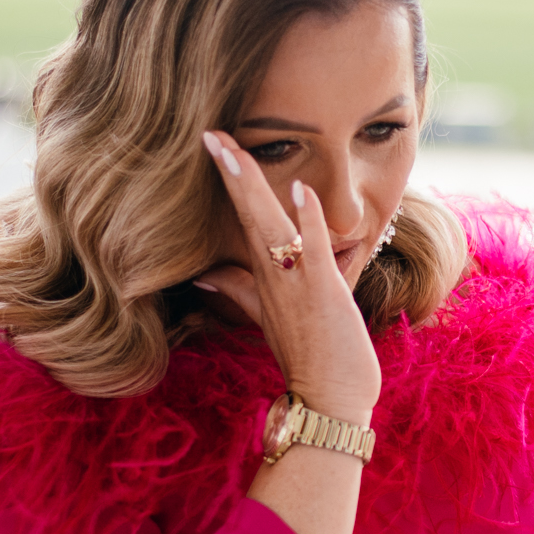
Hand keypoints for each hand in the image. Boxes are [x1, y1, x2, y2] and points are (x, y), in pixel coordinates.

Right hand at [195, 131, 379, 422]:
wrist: (328, 401)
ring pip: (269, 228)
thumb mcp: (267, 318)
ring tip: (234, 150)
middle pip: (247, 216)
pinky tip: (302, 189)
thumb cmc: (309, 358)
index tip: (215, 145)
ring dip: (253, 189)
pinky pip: (311, 251)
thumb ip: (238, 290)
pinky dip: (307, 220)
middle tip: (210, 132)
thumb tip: (205, 272)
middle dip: (231, 173)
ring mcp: (295, 285)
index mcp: (265, 278)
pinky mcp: (323, 294)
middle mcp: (274, 277)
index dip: (230, 183)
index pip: (242, 220)